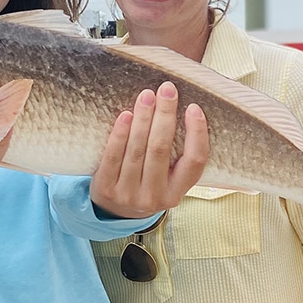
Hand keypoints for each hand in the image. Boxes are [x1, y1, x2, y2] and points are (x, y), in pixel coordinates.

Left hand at [90, 81, 207, 218]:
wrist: (112, 212)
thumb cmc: (146, 185)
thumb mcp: (167, 181)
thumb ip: (176, 157)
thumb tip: (182, 110)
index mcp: (176, 193)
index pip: (195, 162)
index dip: (197, 134)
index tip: (194, 107)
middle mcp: (155, 197)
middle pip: (161, 150)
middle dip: (165, 116)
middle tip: (167, 89)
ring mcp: (129, 195)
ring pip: (137, 151)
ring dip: (143, 119)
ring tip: (147, 96)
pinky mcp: (106, 188)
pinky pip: (113, 156)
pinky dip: (120, 134)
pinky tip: (126, 115)